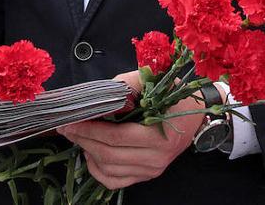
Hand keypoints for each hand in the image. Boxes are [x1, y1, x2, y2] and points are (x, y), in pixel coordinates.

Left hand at [57, 70, 205, 189]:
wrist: (197, 115)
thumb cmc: (175, 97)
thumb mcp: (155, 82)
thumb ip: (126, 85)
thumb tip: (101, 93)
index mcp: (158, 136)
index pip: (115, 137)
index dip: (89, 129)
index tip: (70, 120)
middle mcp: (155, 158)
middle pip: (109, 155)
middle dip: (83, 140)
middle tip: (66, 127)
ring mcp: (151, 170)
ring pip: (110, 170)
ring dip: (88, 154)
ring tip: (78, 137)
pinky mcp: (147, 175)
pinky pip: (116, 181)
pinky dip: (98, 171)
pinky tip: (91, 155)